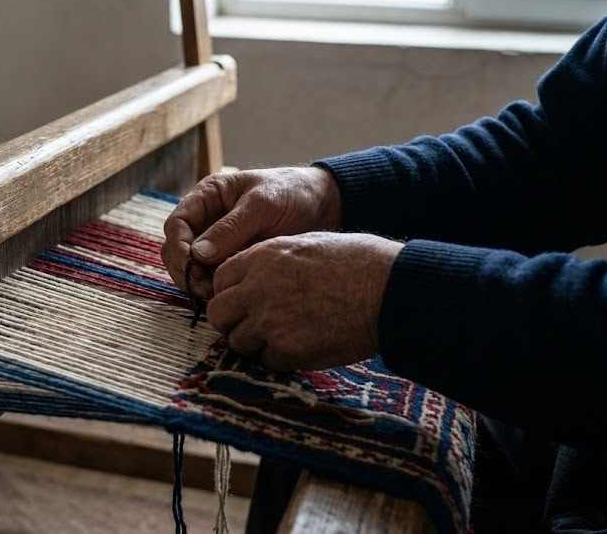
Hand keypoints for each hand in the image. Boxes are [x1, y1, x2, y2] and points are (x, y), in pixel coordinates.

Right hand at [161, 167, 341, 297]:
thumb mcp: (263, 204)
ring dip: (197, 283)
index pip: (176, 224)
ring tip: (219, 294)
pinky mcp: (231, 260)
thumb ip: (231, 228)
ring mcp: (217, 242)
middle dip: (186, 271)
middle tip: (206, 289)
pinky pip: (212, 277)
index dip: (179, 248)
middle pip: (176, 250)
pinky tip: (230, 294)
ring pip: (190, 268)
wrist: (324, 205)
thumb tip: (197, 254)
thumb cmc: (293, 193)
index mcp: (208, 196)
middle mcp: (206, 220)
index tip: (194, 267)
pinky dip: (214, 288)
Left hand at [206, 232, 401, 370]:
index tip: (246, 302)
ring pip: (238, 341)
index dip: (231, 293)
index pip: (219, 281)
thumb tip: (252, 279)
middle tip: (256, 325)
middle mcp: (256, 288)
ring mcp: (268, 320)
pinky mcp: (286, 349)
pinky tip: (304, 346)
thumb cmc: (357, 262)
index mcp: (261, 258)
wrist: (387, 288)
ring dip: (256, 343)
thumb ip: (271, 262)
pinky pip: (266, 361)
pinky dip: (280, 358)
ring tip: (286, 336)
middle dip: (233, 321)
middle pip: (218, 314)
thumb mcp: (305, 245)